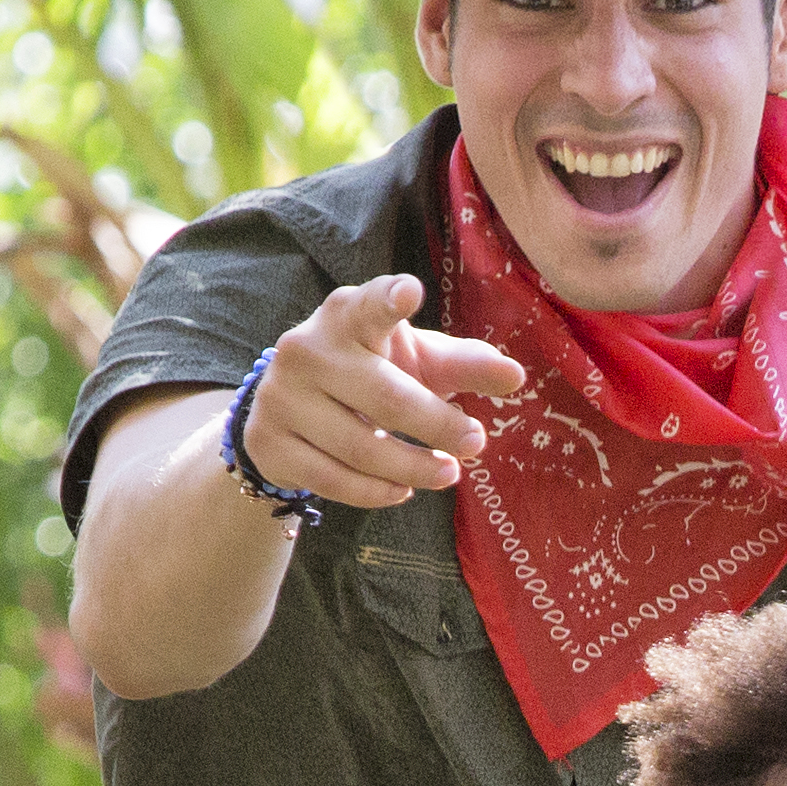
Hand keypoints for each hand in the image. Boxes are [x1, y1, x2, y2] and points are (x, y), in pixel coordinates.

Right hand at [238, 274, 527, 510]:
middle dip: (437, 426)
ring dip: (414, 469)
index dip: (388, 299)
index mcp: (347, 317)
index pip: (369, 305)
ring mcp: (282, 397)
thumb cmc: (371, 372)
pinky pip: (333, 480)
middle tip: (476, 443)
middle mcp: (308, 349)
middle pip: (384, 397)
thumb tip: (516, 377)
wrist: (292, 410)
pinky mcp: (270, 442)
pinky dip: (376, 493)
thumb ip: (464, 365)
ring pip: (360, 448)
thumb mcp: (417, 362)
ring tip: (447, 474)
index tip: (409, 291)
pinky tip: (402, 490)